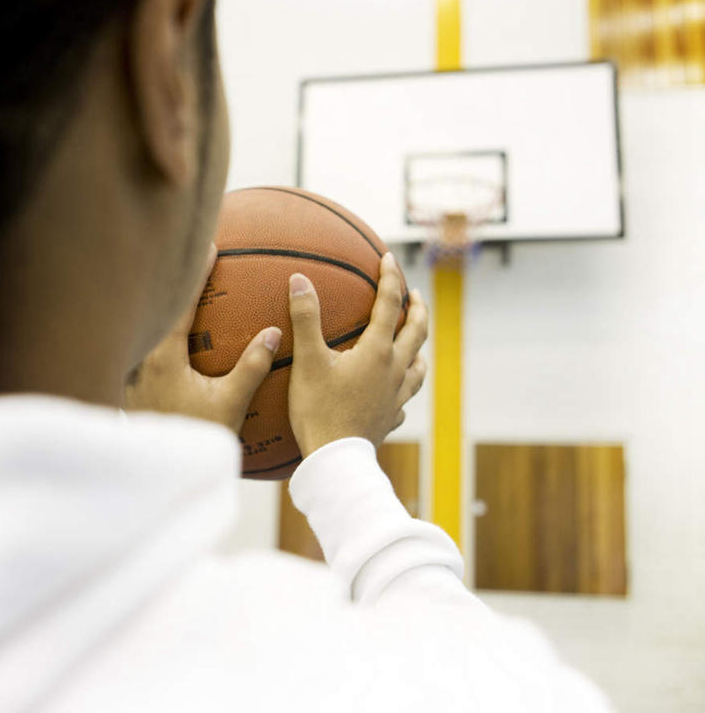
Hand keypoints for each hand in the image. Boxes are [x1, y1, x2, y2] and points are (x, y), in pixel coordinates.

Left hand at [125, 245, 281, 434]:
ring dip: (160, 309)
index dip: (195, 275)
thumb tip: (273, 332)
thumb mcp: (230, 404)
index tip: (210, 248)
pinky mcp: (128, 389)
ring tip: (175, 292)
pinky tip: (165, 338)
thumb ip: (252, 367)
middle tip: (188, 260)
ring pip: (143, 330)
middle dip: (172, 283)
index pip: (179, 305)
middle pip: (154, 310)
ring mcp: (129, 376)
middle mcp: (139, 361)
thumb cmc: (195, 439)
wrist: (157, 477)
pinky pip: (140, 349)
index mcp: (162, 359)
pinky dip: (154, 333)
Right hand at [287, 252, 427, 456]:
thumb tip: (298, 279)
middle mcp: (395, 370)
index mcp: (377, 352)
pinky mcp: (391, 417)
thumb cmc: (319, 409)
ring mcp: (396, 396)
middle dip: (417, 308)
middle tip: (415, 294)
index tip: (389, 258)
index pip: (389, 304)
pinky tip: (396, 389)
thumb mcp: (308, 361)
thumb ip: (305, 318)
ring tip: (413, 340)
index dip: (390, 278)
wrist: (335, 460)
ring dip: (418, 346)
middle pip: (417, 332)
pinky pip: (406, 397)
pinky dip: (405, 384)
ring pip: (419, 365)